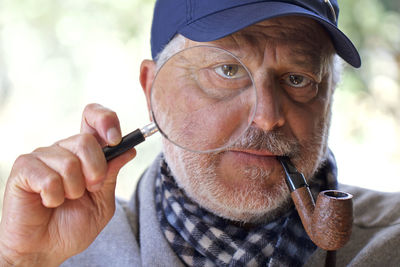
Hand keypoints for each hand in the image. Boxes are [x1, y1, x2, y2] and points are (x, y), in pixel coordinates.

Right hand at [0, 104, 135, 265]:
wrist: (46, 250)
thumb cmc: (73, 226)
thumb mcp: (102, 201)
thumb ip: (112, 174)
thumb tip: (129, 149)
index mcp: (85, 153)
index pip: (93, 117)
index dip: (106, 120)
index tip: (115, 139)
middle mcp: (63, 149)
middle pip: (86, 141)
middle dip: (95, 171)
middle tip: (89, 190)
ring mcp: (42, 157)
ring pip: (69, 161)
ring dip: (73, 190)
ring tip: (65, 200)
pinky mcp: (24, 169)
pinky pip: (48, 177)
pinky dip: (54, 197)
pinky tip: (48, 203)